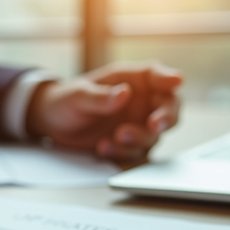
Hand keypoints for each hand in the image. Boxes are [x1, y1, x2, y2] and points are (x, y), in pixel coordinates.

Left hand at [25, 62, 181, 163]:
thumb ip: (101, 96)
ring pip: (154, 135)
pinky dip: (122, 153)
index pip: (157, 76)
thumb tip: (124, 93)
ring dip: (138, 139)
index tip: (176, 81)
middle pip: (169, 108)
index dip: (168, 78)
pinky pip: (136, 154)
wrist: (53, 123)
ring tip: (115, 137)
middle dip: (166, 117)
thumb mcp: (78, 95)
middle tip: (154, 125)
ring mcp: (138, 124)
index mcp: (132, 80)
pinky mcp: (129, 146)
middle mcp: (141, 102)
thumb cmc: (67, 99)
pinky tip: (103, 148)